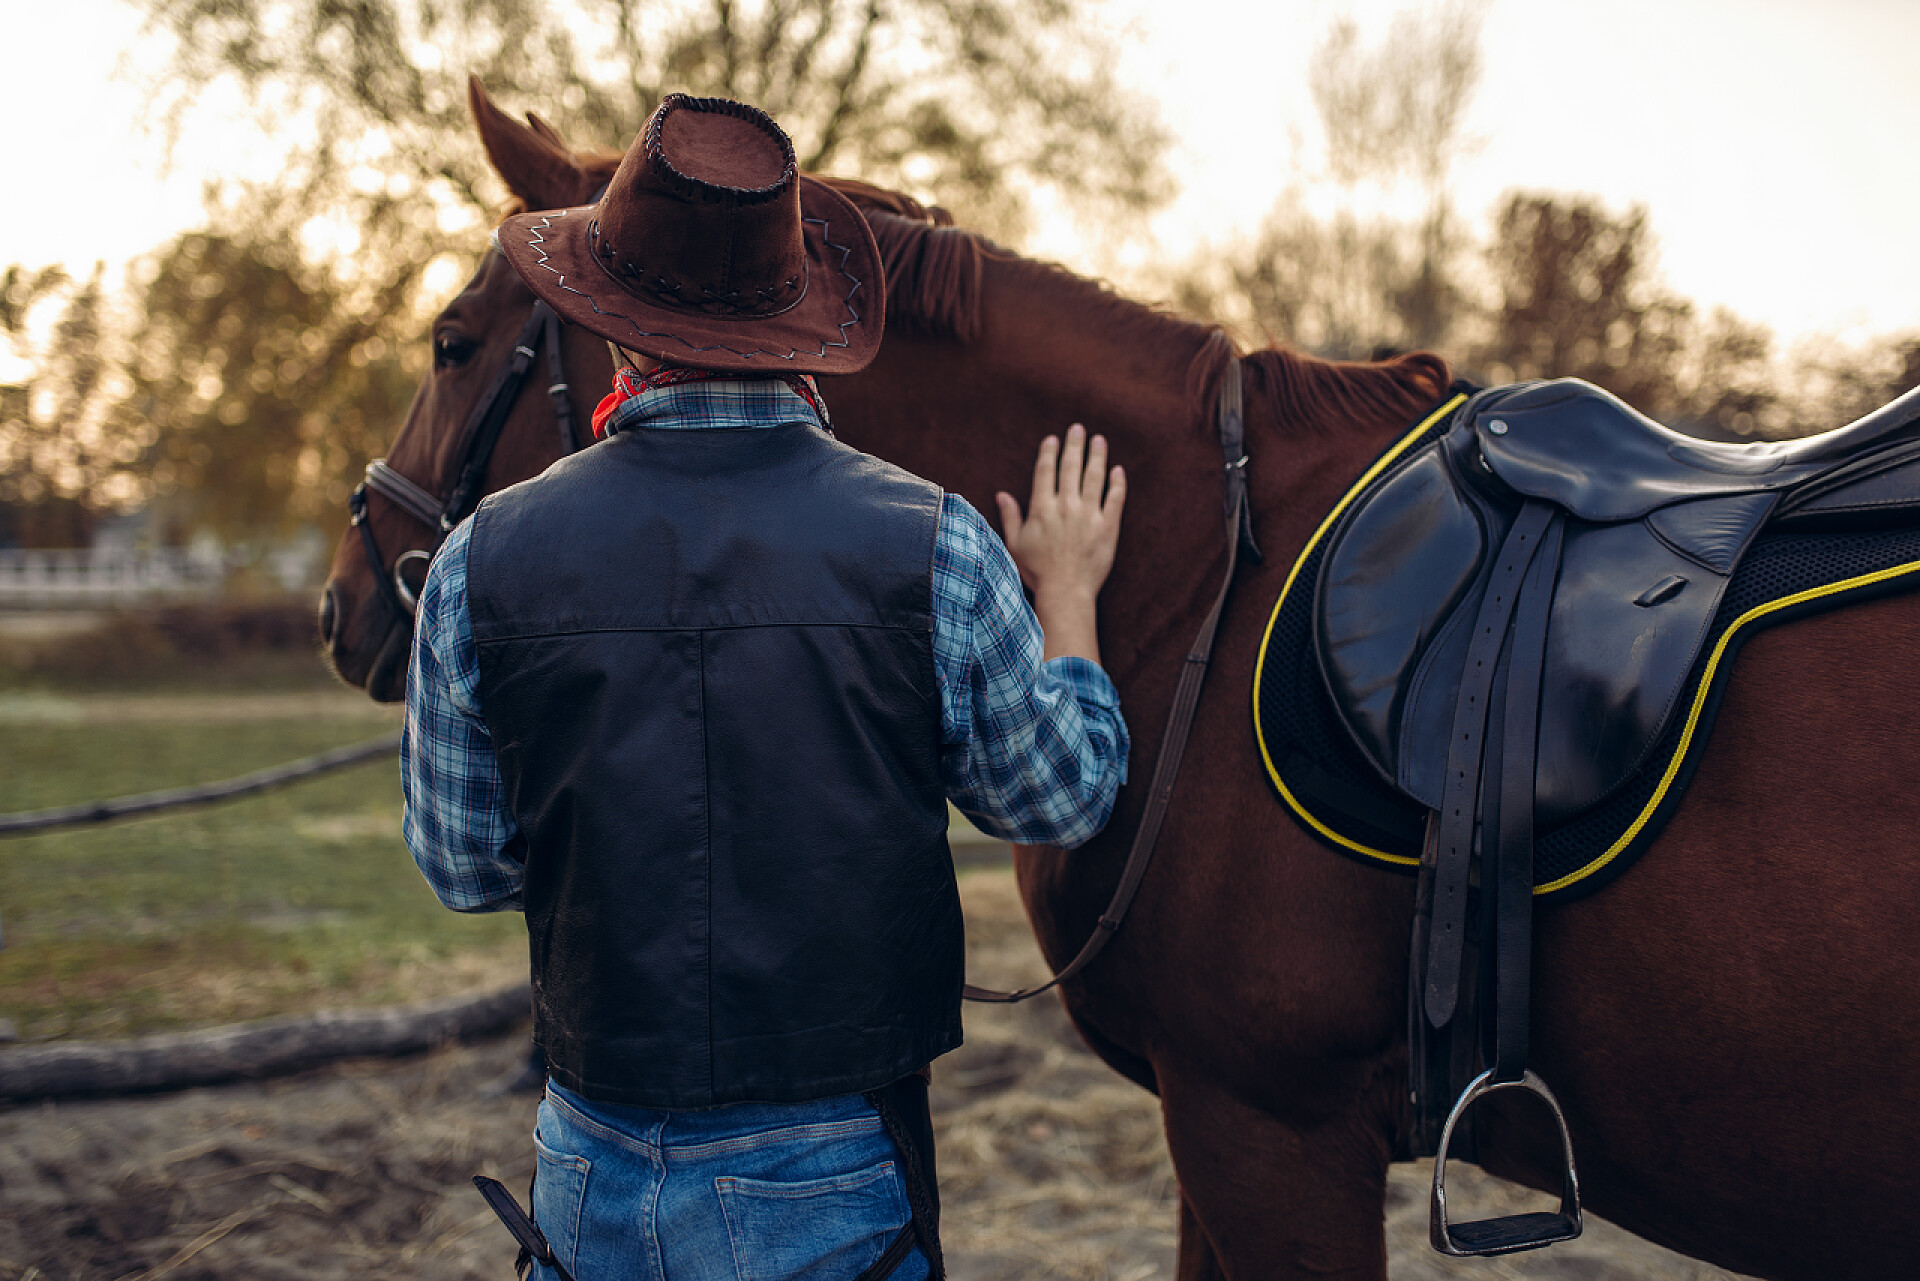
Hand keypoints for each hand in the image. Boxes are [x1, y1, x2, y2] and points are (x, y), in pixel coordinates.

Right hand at [995, 424, 1125, 662]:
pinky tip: (1118, 471)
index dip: (1049, 453)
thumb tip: (1002, 495)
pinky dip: (1117, 483)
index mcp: (1042, 508)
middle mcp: (1066, 506)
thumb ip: (1010, 517)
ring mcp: (1089, 515)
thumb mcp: (1015, 544)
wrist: (1066, 591)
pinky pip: (1115, 499)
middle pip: (1071, 467)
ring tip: (1099, 440)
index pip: (1045, 472)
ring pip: (1095, 478)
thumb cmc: (1037, 571)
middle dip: (1074, 445)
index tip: (1053, 439)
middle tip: (1078, 428)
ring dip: (1097, 456)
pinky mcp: (1108, 527)